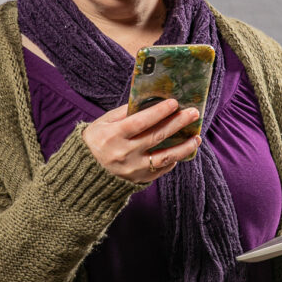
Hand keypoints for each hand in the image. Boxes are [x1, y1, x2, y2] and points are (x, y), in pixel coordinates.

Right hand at [82, 98, 200, 183]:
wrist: (84, 172)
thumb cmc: (95, 141)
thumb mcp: (104, 123)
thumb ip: (125, 113)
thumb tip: (150, 102)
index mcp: (113, 136)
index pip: (140, 122)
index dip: (159, 112)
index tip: (174, 103)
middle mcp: (124, 153)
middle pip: (157, 137)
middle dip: (178, 123)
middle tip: (194, 113)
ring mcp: (133, 169)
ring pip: (165, 157)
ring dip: (184, 147)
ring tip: (197, 137)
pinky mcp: (139, 180)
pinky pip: (161, 169)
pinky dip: (173, 159)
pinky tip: (182, 150)